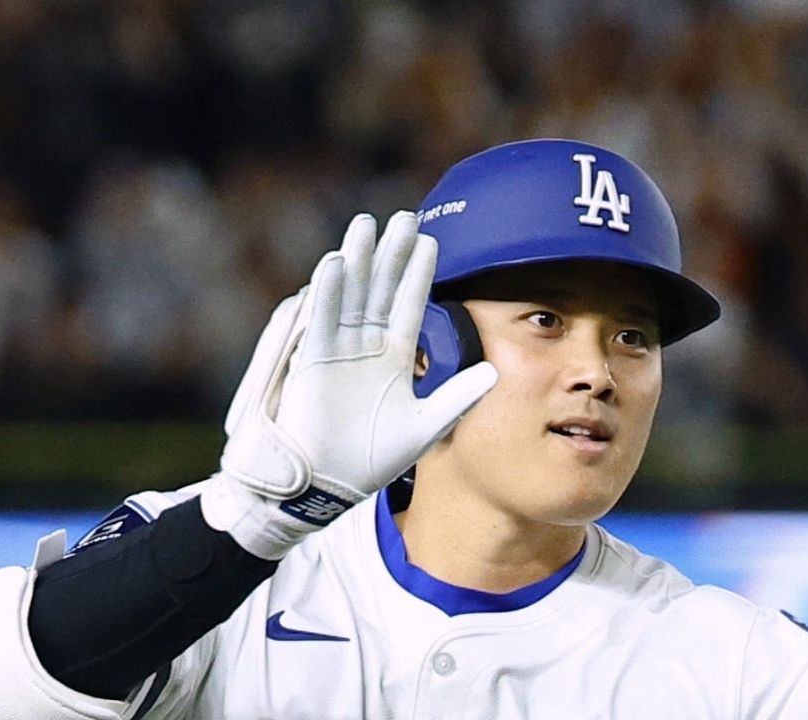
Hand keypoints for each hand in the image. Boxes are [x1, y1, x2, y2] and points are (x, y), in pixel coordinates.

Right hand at [203, 212, 497, 557]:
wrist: (326, 485)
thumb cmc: (372, 459)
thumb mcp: (425, 426)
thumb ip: (457, 397)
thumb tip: (495, 372)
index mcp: (394, 356)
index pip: (410, 304)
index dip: (419, 273)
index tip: (431, 240)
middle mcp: (365, 346)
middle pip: (380, 289)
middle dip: (391, 254)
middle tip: (403, 216)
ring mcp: (337, 350)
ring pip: (351, 295)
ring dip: (359, 261)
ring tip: (366, 224)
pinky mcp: (312, 360)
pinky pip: (322, 319)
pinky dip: (328, 292)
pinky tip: (337, 262)